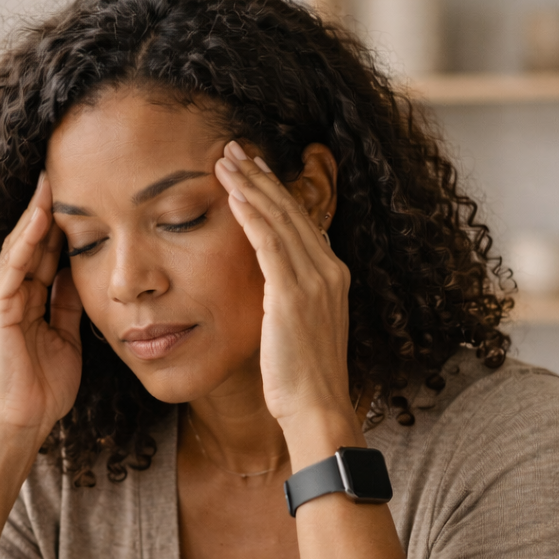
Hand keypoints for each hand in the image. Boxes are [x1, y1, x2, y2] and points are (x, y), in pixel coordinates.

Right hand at [0, 173, 82, 442]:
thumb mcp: (67, 338)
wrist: (22, 422)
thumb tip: (83, 275)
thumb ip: (69, 306)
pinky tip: (40, 217)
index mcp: (29, 303)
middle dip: (48, 211)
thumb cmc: (44, 389)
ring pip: (21, 248)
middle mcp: (12, 296)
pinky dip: (26, 241)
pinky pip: (14, 268)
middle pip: (33, 244)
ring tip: (50, 181)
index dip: (63, 227)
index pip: (47, 255)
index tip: (84, 197)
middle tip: (65, 173)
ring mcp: (1, 300)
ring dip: (35, 215)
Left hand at [214, 141, 355, 437]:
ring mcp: (314, 281)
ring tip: (225, 159)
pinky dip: (251, 215)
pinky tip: (232, 194)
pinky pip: (269, 243)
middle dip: (261, 176)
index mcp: (332, 278)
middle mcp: (329, 271)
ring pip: (280, 218)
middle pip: (291, 210)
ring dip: (251, 185)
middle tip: (233, 149)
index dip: (275, 193)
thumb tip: (272, 289)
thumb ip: (291, 302)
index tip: (252, 171)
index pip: (301, 222)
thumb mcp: (301, 331)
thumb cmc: (303, 381)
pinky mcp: (292, 295)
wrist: (317, 409)